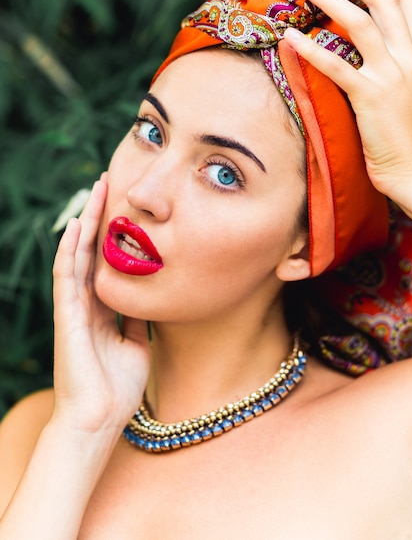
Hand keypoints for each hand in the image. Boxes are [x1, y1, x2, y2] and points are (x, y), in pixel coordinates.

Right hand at [52, 176, 149, 436]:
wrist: (99, 421)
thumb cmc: (118, 388)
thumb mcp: (138, 344)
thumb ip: (139, 319)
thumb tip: (152, 297)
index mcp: (103, 308)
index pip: (108, 260)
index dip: (117, 232)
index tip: (129, 204)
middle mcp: (87, 302)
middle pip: (93, 249)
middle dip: (102, 216)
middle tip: (112, 181)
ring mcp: (74, 307)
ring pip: (78, 254)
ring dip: (87, 222)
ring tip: (97, 190)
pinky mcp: (67, 316)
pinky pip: (67, 276)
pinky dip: (71, 250)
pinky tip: (78, 225)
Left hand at [283, 0, 411, 219]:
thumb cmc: (410, 136)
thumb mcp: (411, 90)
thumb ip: (398, 63)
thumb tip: (372, 46)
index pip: (407, 0)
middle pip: (382, 1)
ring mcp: (393, 75)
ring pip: (360, 22)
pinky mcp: (371, 97)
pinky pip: (337, 66)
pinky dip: (312, 49)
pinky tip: (291, 37)